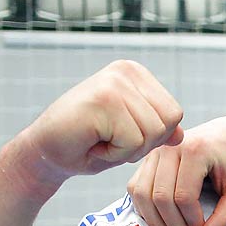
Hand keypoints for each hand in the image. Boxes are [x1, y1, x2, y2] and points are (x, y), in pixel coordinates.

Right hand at [3, 61, 183, 197]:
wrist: (44, 153)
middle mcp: (126, 71)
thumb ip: (157, 130)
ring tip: (99, 139)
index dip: (152, 136)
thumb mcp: (132, 136)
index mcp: (136, 74)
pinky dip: (113, 154)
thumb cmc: (87, 145)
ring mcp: (114, 83)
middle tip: (108, 138)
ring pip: (152, 134)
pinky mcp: (103, 100)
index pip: (175, 114)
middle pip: (168, 123)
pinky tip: (91, 143)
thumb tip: (181, 135)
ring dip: (126, 150)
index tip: (119, 132)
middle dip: (142, 143)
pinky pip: (133, 142)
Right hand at [126, 109, 225, 225]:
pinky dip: (145, 208)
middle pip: (160, 197)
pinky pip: (136, 187)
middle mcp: (169, 148)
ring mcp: (155, 152)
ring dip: (156, 221)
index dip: (191, 223)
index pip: (183, 197)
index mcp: (194, 150)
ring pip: (142, 193)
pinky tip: (162, 222)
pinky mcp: (148, 158)